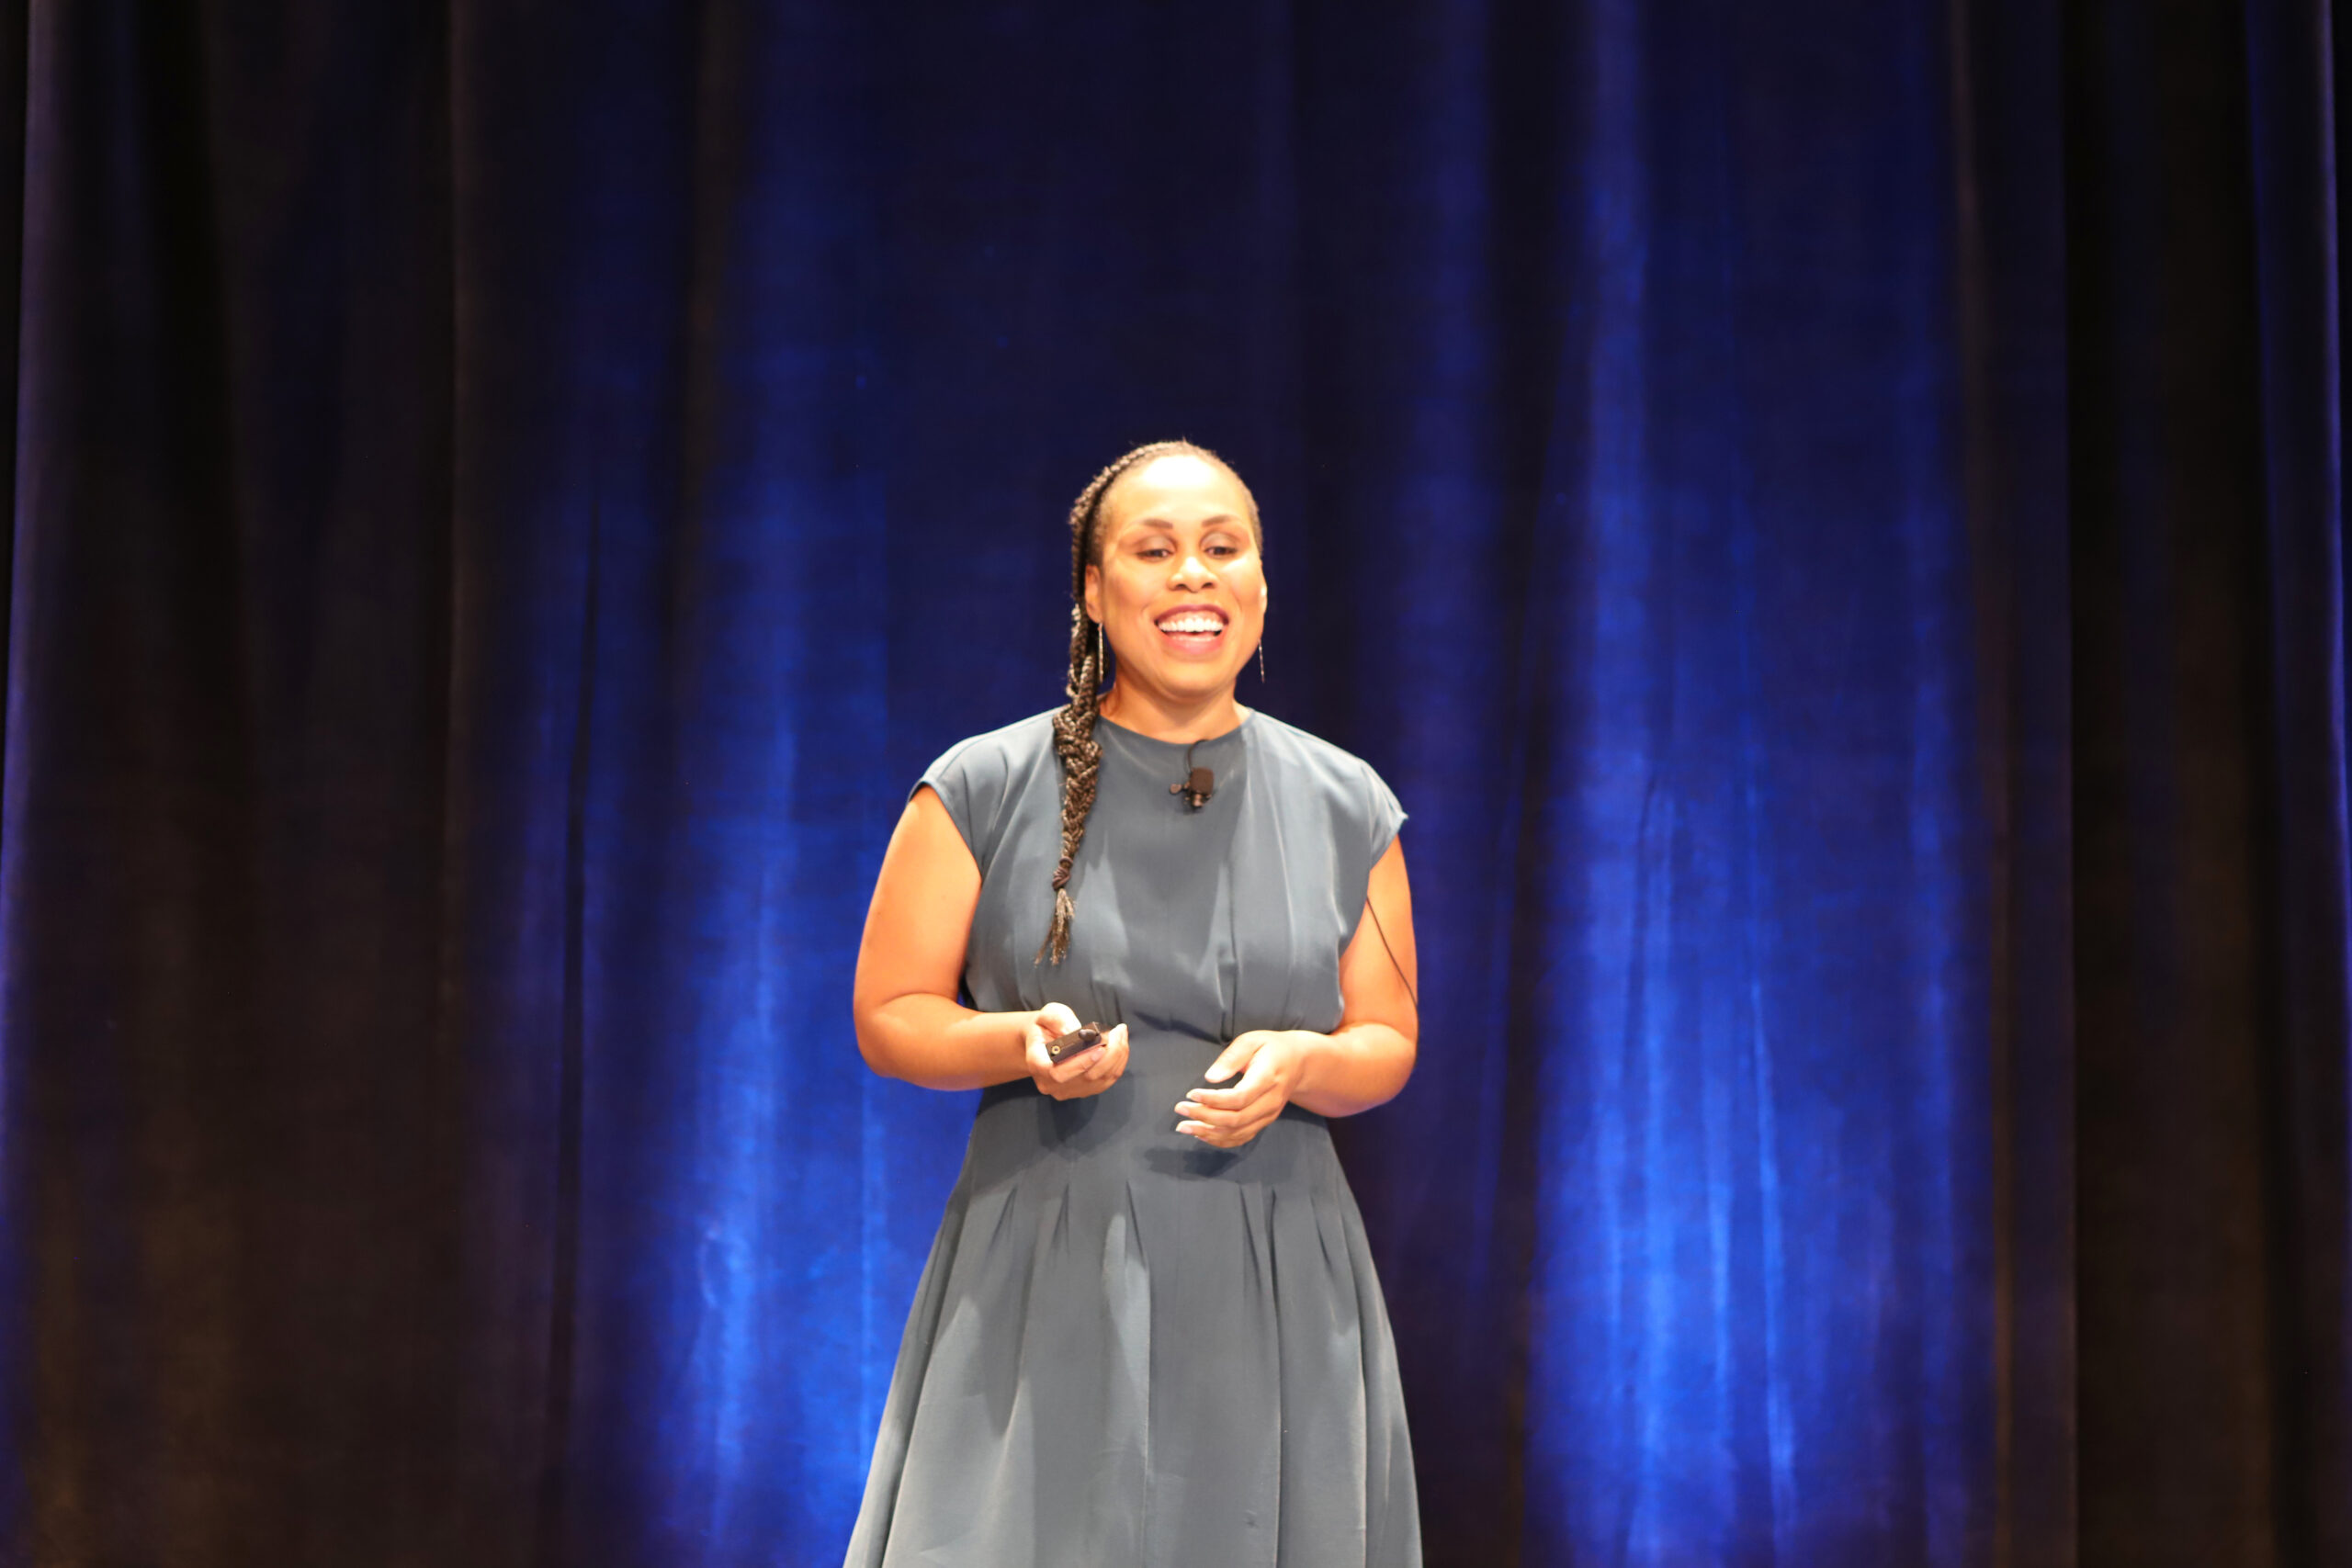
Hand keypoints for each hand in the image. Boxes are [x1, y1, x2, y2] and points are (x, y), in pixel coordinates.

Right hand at [1023, 1003, 1128, 1100]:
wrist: (1045, 1040)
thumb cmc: (1046, 1026)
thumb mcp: (1048, 1014)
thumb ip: (1059, 1020)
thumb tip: (1076, 1031)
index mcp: (1037, 1064)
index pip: (1057, 1073)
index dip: (1081, 1063)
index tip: (1100, 1047)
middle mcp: (1050, 1084)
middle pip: (1086, 1077)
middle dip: (1109, 1054)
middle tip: (1118, 1032)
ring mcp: (1067, 1091)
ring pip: (1100, 1080)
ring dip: (1117, 1057)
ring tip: (1120, 1034)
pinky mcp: (1082, 1091)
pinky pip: (1106, 1081)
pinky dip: (1118, 1063)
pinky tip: (1120, 1046)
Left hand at [1175, 1029, 1306, 1148]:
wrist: (1299, 1062)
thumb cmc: (1271, 1047)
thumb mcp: (1251, 1041)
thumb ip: (1231, 1058)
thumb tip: (1210, 1077)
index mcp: (1268, 1078)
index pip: (1239, 1098)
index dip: (1213, 1100)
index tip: (1191, 1094)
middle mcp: (1270, 1101)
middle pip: (1236, 1119)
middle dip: (1204, 1117)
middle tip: (1180, 1109)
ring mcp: (1269, 1115)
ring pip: (1237, 1132)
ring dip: (1208, 1133)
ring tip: (1183, 1126)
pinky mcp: (1264, 1121)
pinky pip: (1242, 1137)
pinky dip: (1220, 1139)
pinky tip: (1201, 1134)